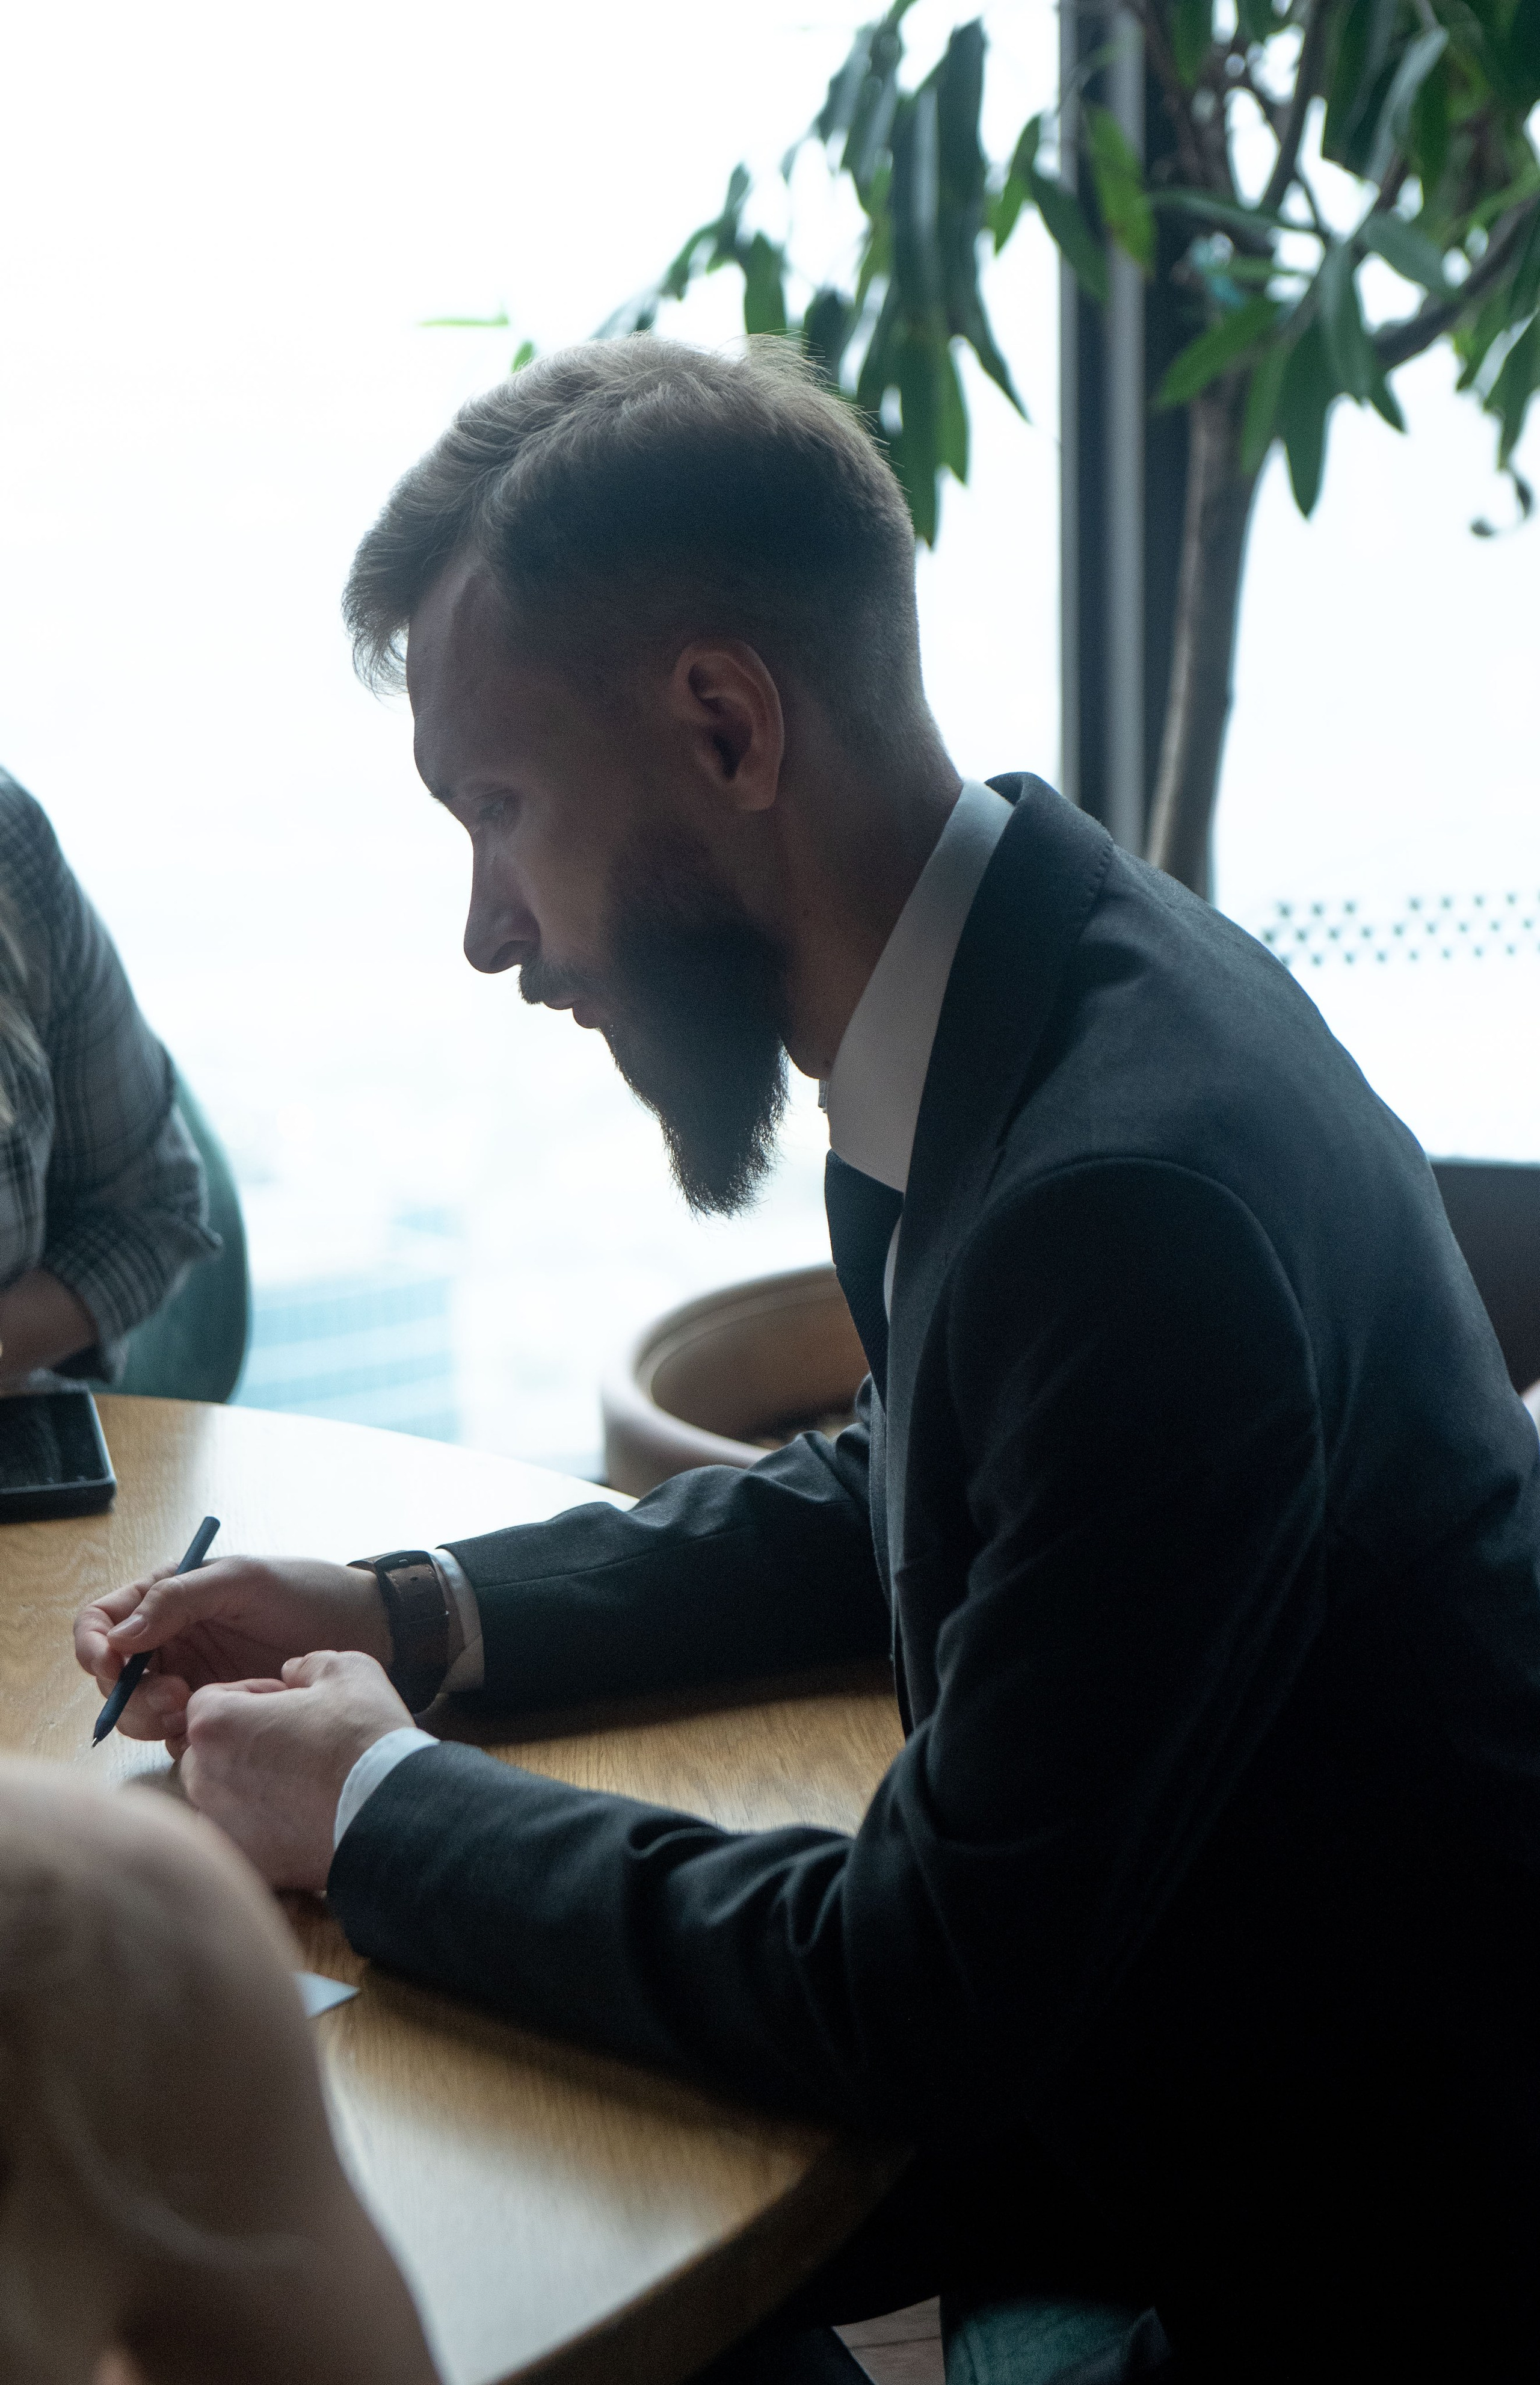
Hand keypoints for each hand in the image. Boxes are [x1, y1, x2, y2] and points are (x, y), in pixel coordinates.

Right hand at [74, 1556, 392, 1752]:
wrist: (364, 1630)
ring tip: (194, 1711)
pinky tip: (219, 1728)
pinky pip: (178, 1736)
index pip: (101, 1621)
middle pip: (113, 1678)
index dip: (94, 1646)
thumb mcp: (243, 1581)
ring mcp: (191, 1679)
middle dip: (131, 1694)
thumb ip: (178, 1600)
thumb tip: (119, 1635)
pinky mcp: (217, 1712)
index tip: (111, 1667)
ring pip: (139, 1712)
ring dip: (153, 1719)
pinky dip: (185, 1738)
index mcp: (166, 1598)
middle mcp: (170, 1640)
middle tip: (175, 1699)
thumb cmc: (306, 1592)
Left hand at [180, 1650, 415, 1890]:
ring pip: (222, 1798)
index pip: (209, 1701)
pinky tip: (305, 1820)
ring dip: (250, 1786)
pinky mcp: (247, 1864)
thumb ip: (309, 1664)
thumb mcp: (347, 1672)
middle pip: (209, 1751)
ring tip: (303, 1783)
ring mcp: (222, 1828)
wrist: (393, 1815)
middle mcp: (205, 1781)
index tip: (288, 1704)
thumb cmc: (364, 1737)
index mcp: (216, 1727)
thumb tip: (293, 1672)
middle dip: (244, 1742)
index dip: (251, 1695)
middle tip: (296, 1742)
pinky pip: (242, 1839)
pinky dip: (264, 1830)